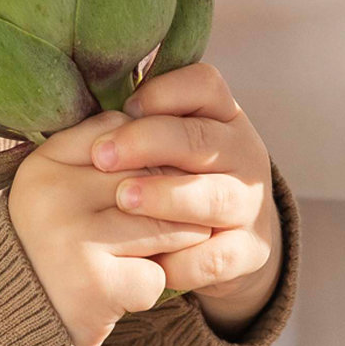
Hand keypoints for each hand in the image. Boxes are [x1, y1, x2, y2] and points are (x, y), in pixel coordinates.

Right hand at [7, 110, 211, 345]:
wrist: (15, 322)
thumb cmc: (53, 244)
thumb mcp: (58, 184)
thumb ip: (100, 147)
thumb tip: (162, 127)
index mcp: (44, 165)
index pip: (125, 135)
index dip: (150, 159)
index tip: (149, 181)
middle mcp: (54, 196)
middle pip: (150, 179)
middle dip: (172, 203)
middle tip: (166, 222)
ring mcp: (74, 240)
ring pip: (163, 225)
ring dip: (169, 245)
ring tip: (145, 254)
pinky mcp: (96, 286)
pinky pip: (156, 275)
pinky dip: (148, 288)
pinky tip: (121, 292)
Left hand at [93, 63, 281, 335]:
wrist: (233, 237)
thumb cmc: (181, 176)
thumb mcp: (172, 143)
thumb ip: (143, 126)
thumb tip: (93, 120)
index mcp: (224, 116)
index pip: (205, 85)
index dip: (164, 93)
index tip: (127, 107)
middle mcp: (244, 153)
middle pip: (201, 139)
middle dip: (148, 143)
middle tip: (102, 156)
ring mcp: (250, 203)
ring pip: (213, 197)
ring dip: (167, 196)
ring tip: (124, 199)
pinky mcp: (251, 251)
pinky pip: (218, 257)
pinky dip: (184, 260)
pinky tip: (152, 261)